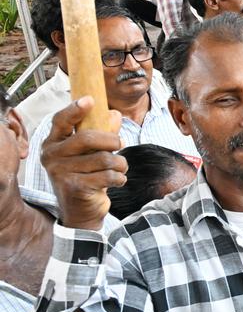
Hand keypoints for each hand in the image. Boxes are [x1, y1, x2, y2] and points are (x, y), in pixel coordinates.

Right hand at [40, 98, 126, 230]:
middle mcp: (52, 156)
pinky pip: (108, 176)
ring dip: (120, 163)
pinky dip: (120, 178)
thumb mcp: (91, 153)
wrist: (81, 211)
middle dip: (112, 140)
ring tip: (120, 168)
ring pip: (103, 158)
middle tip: (121, 144)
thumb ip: (102, 133)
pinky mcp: (75, 187)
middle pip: (87, 138)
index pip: (61, 121)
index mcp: (53, 143)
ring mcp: (61, 172)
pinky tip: (117, 180)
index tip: (90, 100)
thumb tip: (113, 114)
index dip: (75, 110)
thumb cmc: (86, 176)